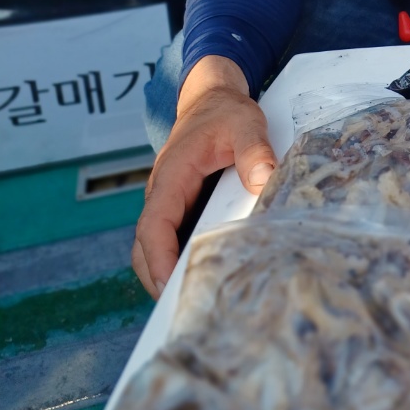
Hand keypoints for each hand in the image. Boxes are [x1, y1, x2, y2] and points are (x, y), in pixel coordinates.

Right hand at [132, 56, 274, 298]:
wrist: (212, 99)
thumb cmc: (224, 112)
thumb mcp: (244, 124)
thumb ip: (255, 151)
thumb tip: (262, 183)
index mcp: (171, 176)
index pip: (153, 224)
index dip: (158, 257)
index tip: (168, 284)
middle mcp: (165, 194)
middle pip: (146, 246)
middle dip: (159, 278)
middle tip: (187, 309)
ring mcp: (172, 203)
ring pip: (157, 246)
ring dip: (169, 273)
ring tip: (199, 302)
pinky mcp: (183, 208)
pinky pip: (175, 239)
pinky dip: (183, 260)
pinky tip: (211, 275)